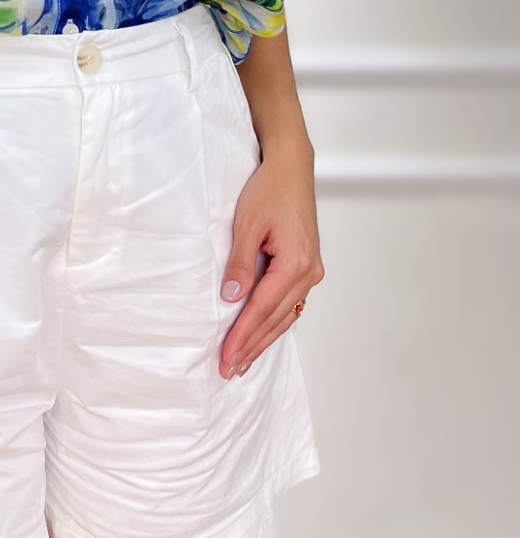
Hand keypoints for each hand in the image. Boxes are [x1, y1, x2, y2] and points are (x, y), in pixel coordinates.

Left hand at [217, 144, 323, 378]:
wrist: (291, 167)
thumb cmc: (269, 190)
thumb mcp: (248, 223)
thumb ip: (240, 263)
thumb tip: (231, 299)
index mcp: (295, 263)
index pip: (262, 309)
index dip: (242, 336)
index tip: (225, 357)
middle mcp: (309, 272)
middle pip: (276, 320)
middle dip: (252, 346)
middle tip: (229, 370)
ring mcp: (311, 271)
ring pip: (285, 316)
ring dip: (264, 339)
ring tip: (243, 361)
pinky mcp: (307, 266)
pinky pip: (290, 303)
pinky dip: (274, 322)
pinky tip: (263, 334)